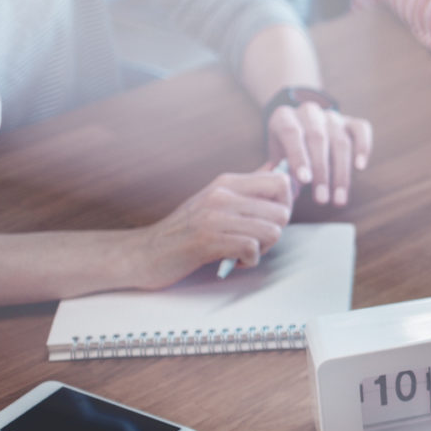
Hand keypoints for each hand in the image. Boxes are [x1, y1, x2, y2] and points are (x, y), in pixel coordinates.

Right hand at [128, 169, 294, 287]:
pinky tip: (233, 261)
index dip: (286, 203)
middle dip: (276, 232)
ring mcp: (214, 217)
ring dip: (263, 248)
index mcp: (226, 183)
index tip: (269, 219)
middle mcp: (221, 195)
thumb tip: (277, 169)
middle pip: (282, 210)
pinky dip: (248, 261)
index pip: (280, 181)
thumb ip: (246, 189)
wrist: (145, 253)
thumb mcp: (215, 201)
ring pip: (272, 231)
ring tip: (243, 251)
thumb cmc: (185, 230)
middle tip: (255, 241)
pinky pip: (251, 248)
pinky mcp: (207, 241)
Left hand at [265, 102, 373, 207]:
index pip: (291, 133)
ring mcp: (332, 116)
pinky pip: (362, 130)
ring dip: (341, 173)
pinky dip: (363, 148)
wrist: (302, 132)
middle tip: (322, 200)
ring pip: (341, 141)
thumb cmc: (287, 151)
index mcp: (284, 117)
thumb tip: (288, 192)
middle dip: (321, 173)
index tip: (305, 181)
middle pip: (318, 139)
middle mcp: (309, 113)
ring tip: (339, 199)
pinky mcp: (352, 121)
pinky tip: (360, 168)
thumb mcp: (277, 158)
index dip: (299, 157)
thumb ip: (281, 173)